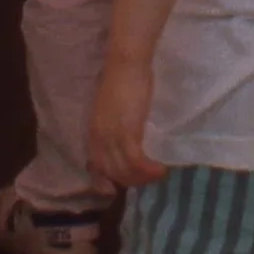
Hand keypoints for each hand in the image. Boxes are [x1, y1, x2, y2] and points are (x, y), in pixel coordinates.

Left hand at [88, 50, 166, 191]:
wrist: (125, 63)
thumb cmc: (121, 78)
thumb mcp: (111, 107)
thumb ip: (112, 123)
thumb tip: (122, 135)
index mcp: (92, 130)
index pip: (94, 164)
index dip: (102, 181)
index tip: (114, 190)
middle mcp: (98, 137)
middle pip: (111, 171)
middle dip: (129, 181)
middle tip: (147, 179)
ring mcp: (112, 136)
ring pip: (124, 170)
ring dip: (142, 178)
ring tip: (158, 175)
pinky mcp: (128, 132)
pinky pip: (136, 162)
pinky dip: (148, 170)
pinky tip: (161, 169)